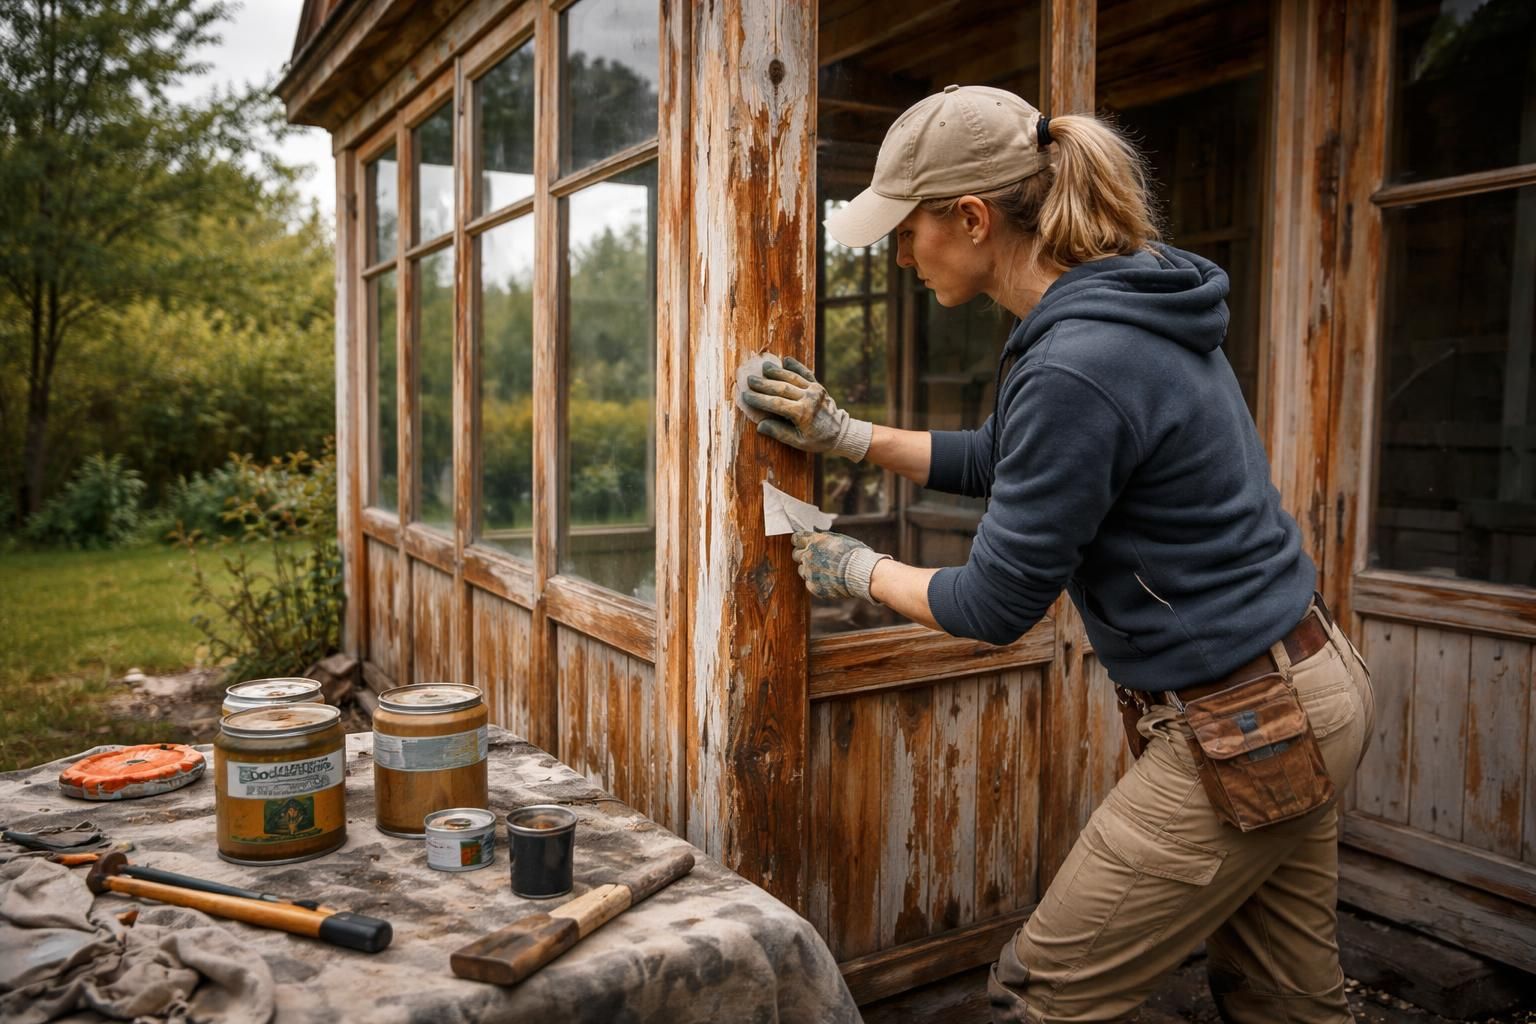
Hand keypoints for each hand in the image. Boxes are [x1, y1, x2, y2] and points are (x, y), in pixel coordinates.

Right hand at [741, 356, 871, 460]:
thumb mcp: (798, 442)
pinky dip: (795, 366)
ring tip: (763, 367)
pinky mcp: (818, 385)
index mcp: (802, 413)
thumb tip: (760, 426)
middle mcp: (808, 398)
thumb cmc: (817, 440)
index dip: (759, 399)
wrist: (840, 432)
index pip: (775, 404)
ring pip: (792, 378)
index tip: (746, 395)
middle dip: (763, 384)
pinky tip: (785, 359)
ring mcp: (814, 390)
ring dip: (776, 372)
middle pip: (781, 388)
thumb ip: (779, 433)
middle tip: (750, 380)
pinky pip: (805, 373)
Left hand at [791, 530, 890, 602]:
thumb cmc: (855, 554)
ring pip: (802, 570)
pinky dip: (816, 582)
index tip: (802, 543)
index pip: (796, 539)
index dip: (799, 541)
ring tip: (825, 571)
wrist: (861, 573)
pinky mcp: (813, 586)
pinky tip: (828, 580)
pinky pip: (809, 583)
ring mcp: (809, 572)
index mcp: (814, 541)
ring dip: (809, 569)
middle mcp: (808, 556)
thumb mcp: (839, 540)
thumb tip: (817, 535)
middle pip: (796, 554)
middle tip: (814, 558)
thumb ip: (824, 539)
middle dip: (803, 555)